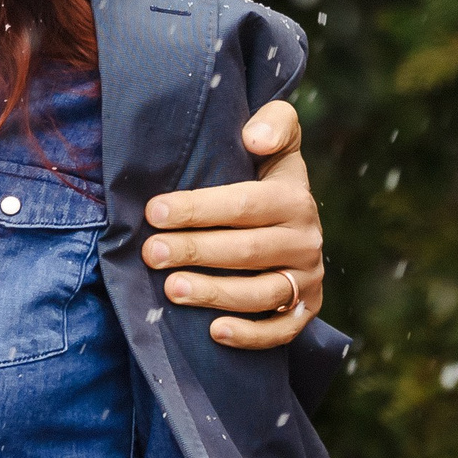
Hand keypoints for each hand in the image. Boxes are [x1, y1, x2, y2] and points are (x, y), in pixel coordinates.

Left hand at [143, 98, 325, 349]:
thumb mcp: (277, 137)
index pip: (243, 204)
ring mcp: (307, 278)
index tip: (153, 212)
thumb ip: (275, 123)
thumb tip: (255, 138)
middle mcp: (306, 239)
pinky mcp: (306, 309)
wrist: (294, 214)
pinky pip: (282, 330)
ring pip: (261, 293)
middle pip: (246, 250)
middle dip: (194, 251)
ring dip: (215, 294)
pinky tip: (215, 332)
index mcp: (294, 196)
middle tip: (150, 254)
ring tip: (171, 290)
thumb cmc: (265, 171)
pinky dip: (251, 335)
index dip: (197, 209)